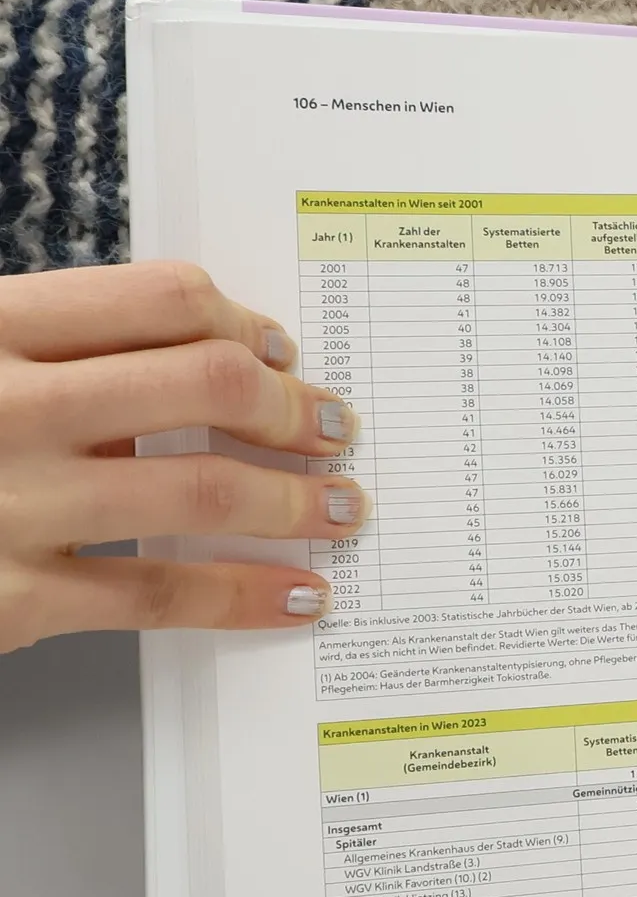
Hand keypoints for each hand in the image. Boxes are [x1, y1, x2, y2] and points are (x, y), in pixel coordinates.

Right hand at [0, 261, 365, 653]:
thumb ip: (53, 350)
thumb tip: (202, 356)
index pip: (159, 299)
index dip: (244, 324)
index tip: (282, 351)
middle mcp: (4, 405)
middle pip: (205, 384)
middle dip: (295, 409)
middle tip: (335, 429)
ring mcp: (9, 503)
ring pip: (201, 487)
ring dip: (296, 500)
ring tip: (343, 509)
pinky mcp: (10, 597)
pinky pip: (157, 592)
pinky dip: (244, 595)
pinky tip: (295, 595)